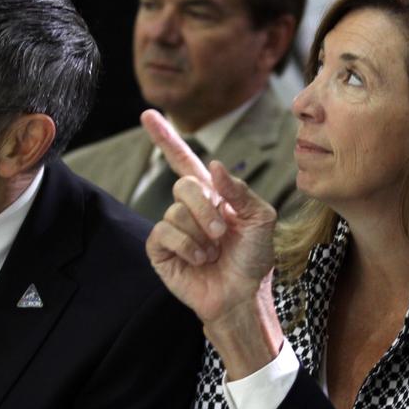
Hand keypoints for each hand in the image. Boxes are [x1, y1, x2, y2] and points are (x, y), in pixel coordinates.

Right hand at [142, 110, 282, 376]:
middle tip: (222, 233)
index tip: (147, 114)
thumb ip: (240, 190)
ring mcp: (172, 228)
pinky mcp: (160, 249)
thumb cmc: (253, 258)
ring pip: (175, 211)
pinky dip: (186, 245)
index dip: (166, 137)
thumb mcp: (260, 218)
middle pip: (183, 184)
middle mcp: (188, 208)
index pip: (184, 159)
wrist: (243, 294)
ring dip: (201, 234)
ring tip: (213, 253)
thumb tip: (213, 165)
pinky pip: (164, 232)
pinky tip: (199, 259)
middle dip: (206, 208)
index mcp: (211, 194)